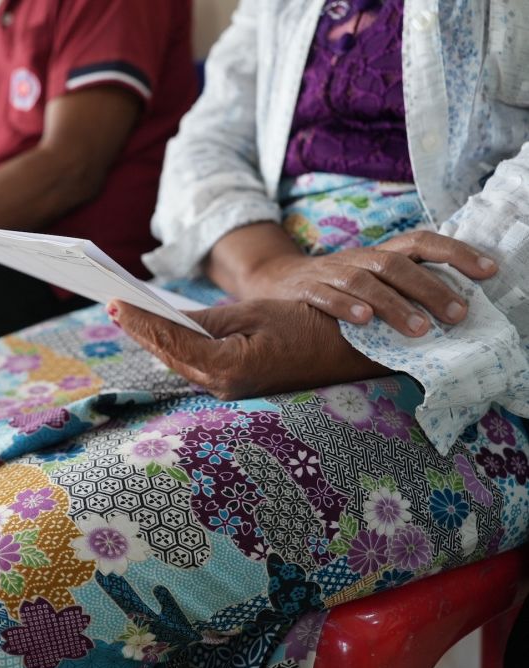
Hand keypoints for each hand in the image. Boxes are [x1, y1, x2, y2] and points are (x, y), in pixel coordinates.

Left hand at [110, 299, 387, 399]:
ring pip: (178, 360)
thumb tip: (166, 318)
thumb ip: (207, 320)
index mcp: (229, 367)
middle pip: (169, 354)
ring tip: (125, 315)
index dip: (141, 321)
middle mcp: (224, 385)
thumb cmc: (309, 326)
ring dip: (153, 338)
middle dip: (140, 329)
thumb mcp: (255, 313)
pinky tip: (157, 330)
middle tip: (112, 305)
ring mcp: (227, 388)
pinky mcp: (232, 384)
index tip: (115, 303)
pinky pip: (193, 363)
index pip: (173, 341)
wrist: (351, 350)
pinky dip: (173, 345)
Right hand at [244, 231, 496, 336]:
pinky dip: (344, 306)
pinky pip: (324, 295)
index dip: (455, 252)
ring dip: (394, 304)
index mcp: (377, 255)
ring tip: (419, 329)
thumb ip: (403, 289)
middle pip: (396, 264)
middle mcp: (356, 259)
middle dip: (430, 288)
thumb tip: (455, 308)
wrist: (274, 281)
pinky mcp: (303, 291)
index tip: (489, 272)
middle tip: (457, 315)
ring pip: (364, 281)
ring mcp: (329, 273)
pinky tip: (364, 322)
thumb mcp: (369, 281)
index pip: (420, 242)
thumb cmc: (334, 289)